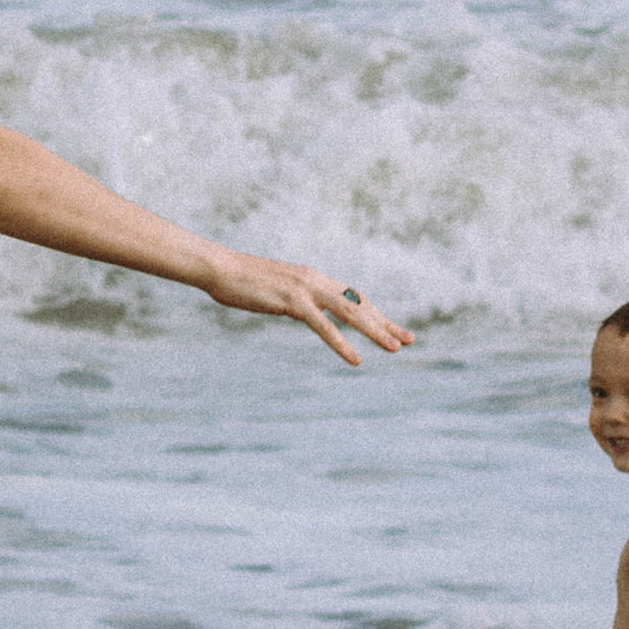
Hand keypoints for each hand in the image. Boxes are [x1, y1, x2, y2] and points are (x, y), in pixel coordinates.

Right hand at [196, 247, 413, 366]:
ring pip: (350, 312)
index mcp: (313, 277)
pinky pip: (323, 326)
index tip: (393, 328)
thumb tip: (300, 309)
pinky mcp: (292, 302)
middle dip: (385, 323)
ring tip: (394, 349)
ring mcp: (305, 289)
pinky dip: (342, 343)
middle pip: (359, 303)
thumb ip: (292, 299)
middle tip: (409, 340)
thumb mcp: (274, 290)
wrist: (219, 268)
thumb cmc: (241, 281)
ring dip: (374, 331)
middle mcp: (315, 280)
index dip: (374, 313)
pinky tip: (356, 360)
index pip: (352, 296)